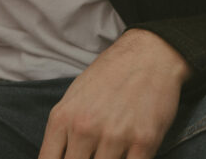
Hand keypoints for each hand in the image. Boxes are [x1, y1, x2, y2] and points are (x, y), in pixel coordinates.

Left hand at [39, 29, 191, 158]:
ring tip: (110, 152)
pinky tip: (128, 155)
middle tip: (90, 156)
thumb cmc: (108, 76)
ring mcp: (114, 136)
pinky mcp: (144, 141)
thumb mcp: (73, 98)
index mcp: (62, 118)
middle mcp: (84, 129)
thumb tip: (57, 157)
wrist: (147, 56)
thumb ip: (63, 130)